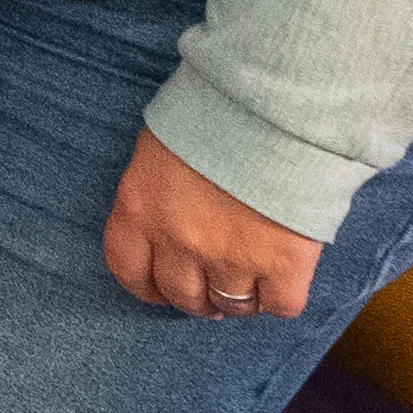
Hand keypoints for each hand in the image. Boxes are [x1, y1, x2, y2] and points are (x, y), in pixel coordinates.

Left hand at [101, 128, 324, 323]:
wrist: (273, 107)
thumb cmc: (214, 115)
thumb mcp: (160, 149)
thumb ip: (156, 194)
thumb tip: (167, 219)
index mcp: (139, 209)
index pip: (129, 271)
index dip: (149, 287)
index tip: (164, 289)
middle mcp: (178, 240)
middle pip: (182, 295)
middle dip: (197, 299)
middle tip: (213, 293)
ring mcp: (230, 257)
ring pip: (231, 305)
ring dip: (239, 302)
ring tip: (249, 288)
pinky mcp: (283, 264)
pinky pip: (280, 305)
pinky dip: (281, 299)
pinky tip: (281, 282)